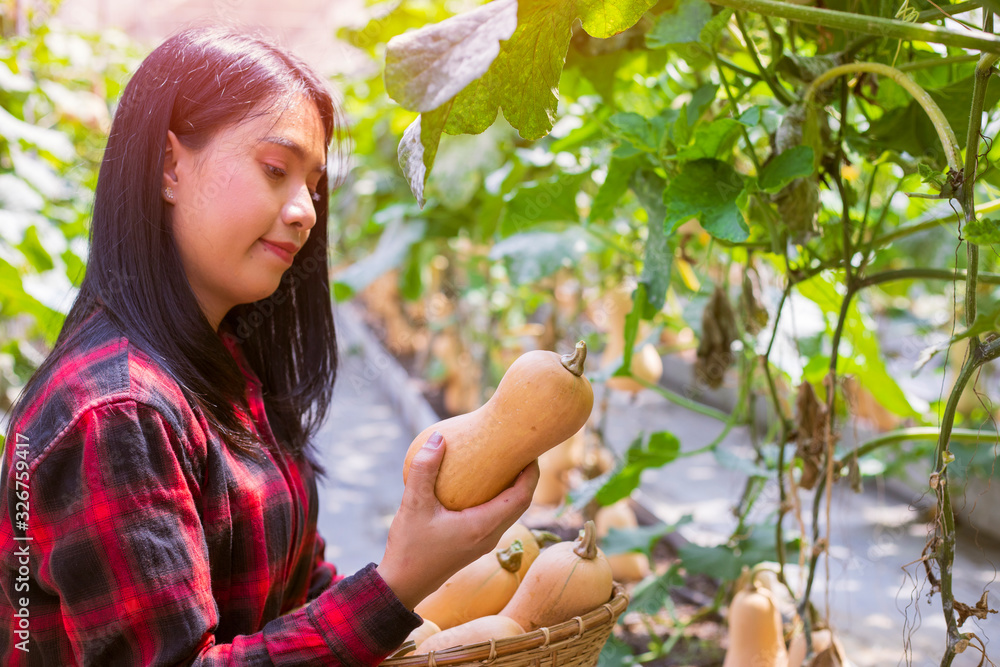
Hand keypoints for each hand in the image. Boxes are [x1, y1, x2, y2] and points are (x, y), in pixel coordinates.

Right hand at [376, 432, 538, 610]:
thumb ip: (424, 470)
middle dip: (527, 477)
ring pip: (510, 511)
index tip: (530, 449)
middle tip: (521, 449)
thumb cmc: (408, 548)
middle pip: (521, 504)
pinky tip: (481, 482)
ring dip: (514, 488)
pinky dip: (498, 498)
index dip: (531, 473)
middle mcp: (489, 536)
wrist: (402, 585)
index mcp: (482, 527)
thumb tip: (440, 437)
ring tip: (506, 461)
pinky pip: (496, 516)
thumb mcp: (413, 505)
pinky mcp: (474, 544)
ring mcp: (483, 542)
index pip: (520, 498)